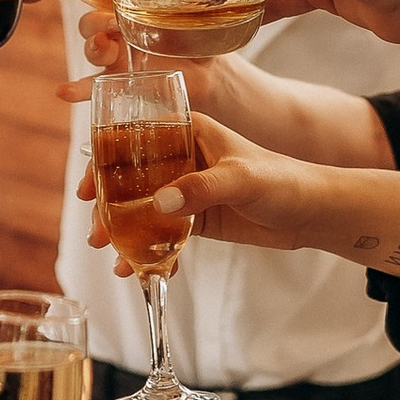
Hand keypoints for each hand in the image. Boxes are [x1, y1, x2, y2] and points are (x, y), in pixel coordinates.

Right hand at [55, 14, 238, 114]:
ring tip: (102, 48)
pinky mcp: (120, 81)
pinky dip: (77, 90)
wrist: (208, 69)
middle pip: (90, 22)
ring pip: (92, 50)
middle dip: (94, 21)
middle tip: (111, 23)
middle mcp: (116, 29)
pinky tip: (64, 92)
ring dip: (92, 48)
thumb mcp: (191, 6)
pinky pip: (93, 86)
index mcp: (126, 4)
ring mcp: (116, 56)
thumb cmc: (197, 30)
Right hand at [77, 116, 399, 271]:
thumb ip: (201, 189)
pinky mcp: (196, 218)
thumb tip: (159, 204)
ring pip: (142, 207)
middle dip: (107, 203)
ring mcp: (187, 189)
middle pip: (131, 176)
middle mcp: (182, 156)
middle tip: (93, 228)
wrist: (312, 212)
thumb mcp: (241, 180)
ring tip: (108, 252)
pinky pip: (162, 233)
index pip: (135, 136)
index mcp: (189, 130)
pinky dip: (146, 250)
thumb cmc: (283, 180)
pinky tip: (134, 269)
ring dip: (122, 230)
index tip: (87, 185)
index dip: (104, 158)